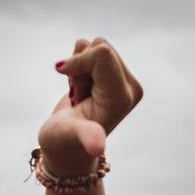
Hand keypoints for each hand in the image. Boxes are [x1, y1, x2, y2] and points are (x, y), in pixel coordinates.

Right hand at [37, 38, 142, 175]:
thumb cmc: (64, 142)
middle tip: (79, 97)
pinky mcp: (114, 75)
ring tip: (80, 95)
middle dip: (80, 67)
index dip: (78, 63)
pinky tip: (81, 90)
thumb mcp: (71, 136)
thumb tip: (97, 148)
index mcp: (123, 97)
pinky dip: (80, 67)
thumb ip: (86, 136)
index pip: (102, 54)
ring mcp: (123, 81)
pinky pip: (92, 50)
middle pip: (101, 47)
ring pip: (95, 46)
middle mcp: (130, 88)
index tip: (72, 91)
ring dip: (79, 68)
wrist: (65, 144)